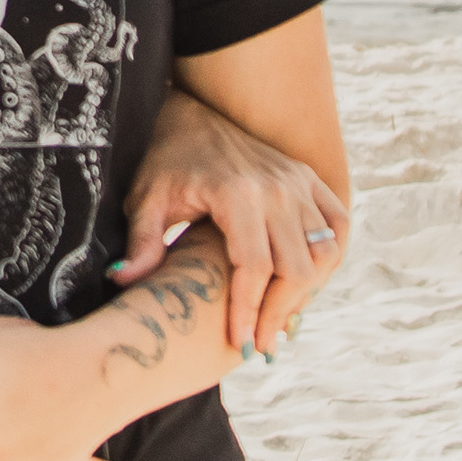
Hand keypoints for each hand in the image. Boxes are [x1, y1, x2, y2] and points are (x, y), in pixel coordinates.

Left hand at [118, 89, 345, 356]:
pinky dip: (329, 259)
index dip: (249, 311)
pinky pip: (338, 227)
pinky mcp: (310, 179)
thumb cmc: (167, 159)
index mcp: (237, 193)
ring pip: (324, 252)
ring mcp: (299, 181)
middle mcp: (277, 187)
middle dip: (280, 314)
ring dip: (308, 292)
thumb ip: (142, 241)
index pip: (255, 267)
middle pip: (297, 268)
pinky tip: (306, 285)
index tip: (241, 346)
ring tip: (281, 321)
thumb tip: (123, 280)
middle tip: (262, 347)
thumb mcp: (147, 198)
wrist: (195, 113)